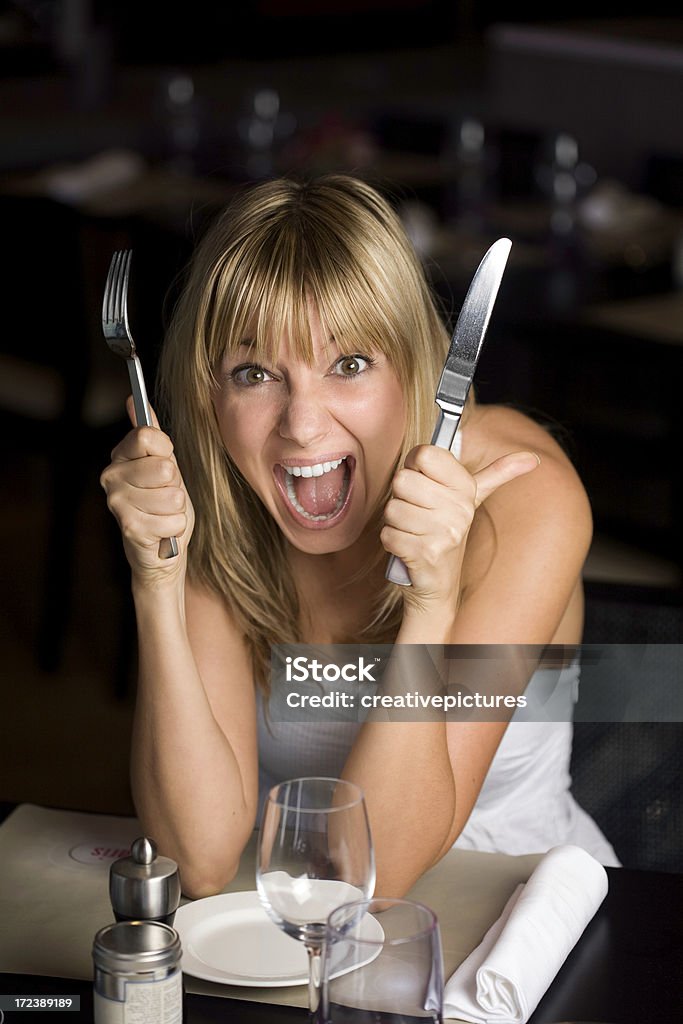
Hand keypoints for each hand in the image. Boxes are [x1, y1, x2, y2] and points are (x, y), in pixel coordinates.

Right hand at [100, 398, 194, 585]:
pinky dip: (175, 527)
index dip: (166, 451)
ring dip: (176, 509)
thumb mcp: (164, 465)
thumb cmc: (164, 504)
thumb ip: (152, 435)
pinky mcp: (130, 527)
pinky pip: (174, 519)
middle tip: (163, 495)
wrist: (161, 548)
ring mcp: (117, 502)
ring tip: (162, 513)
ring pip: (173, 495)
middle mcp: (111, 476)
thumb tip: (133, 399)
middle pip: (165, 467)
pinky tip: (160, 530)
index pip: (148, 435)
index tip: (165, 463)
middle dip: (175, 485)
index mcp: (119, 456)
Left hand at [381, 444, 539, 607]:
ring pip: (393, 508)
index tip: (423, 482)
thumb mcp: (471, 500)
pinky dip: (392, 542)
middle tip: (418, 513)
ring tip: (415, 532)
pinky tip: (409, 549)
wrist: (439, 585)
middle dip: (402, 498)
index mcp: (467, 488)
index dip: (414, 467)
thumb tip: (531, 458)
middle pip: (402, 480)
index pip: (424, 454)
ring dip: (396, 523)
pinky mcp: (426, 554)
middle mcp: (461, 509)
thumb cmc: (446, 533)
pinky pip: (388, 534)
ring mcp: (445, 533)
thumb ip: (497, 474)